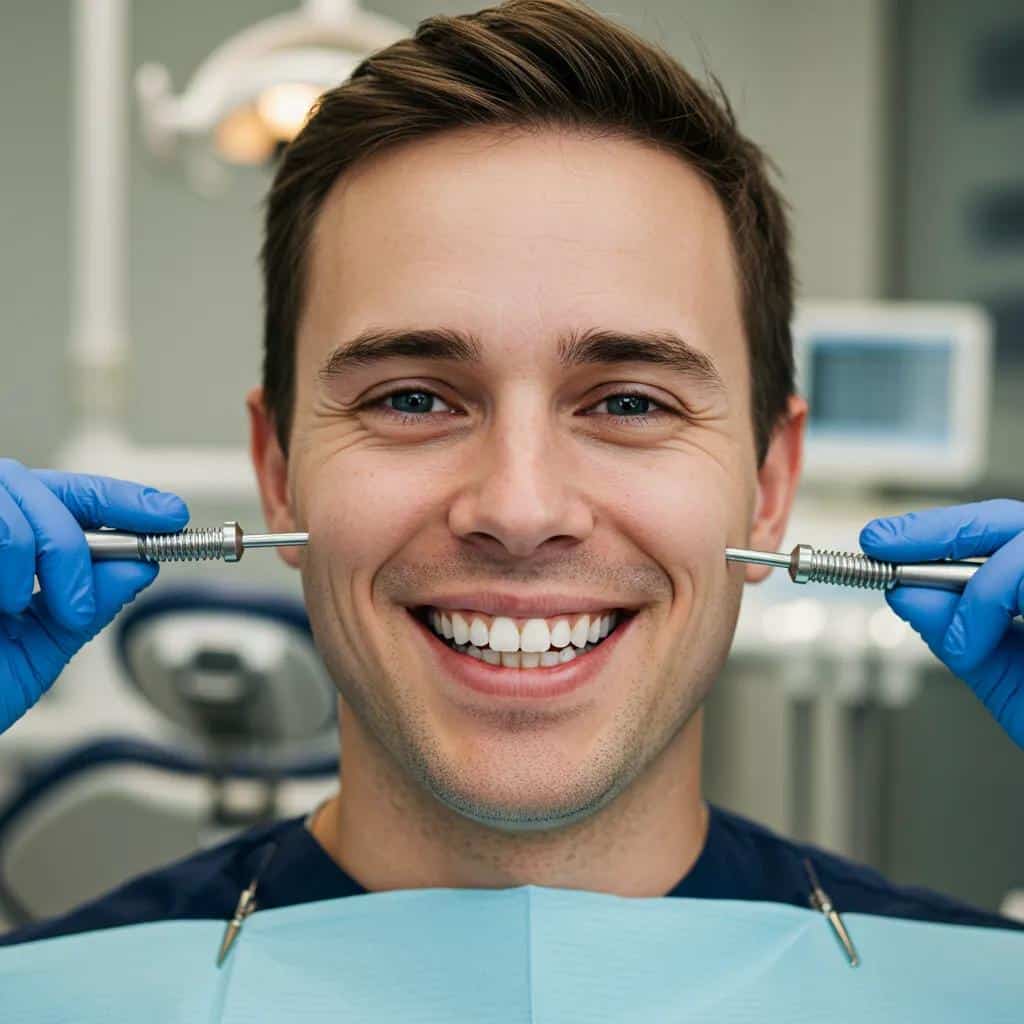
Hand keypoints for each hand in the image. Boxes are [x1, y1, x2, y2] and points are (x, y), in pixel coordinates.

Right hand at [0, 459, 187, 732]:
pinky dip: (3, 574)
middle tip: (73, 607)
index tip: (171, 515)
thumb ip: (89, 602)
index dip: (126, 499)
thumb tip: (142, 566)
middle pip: (48, 491)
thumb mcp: (40, 645)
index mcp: (11, 539)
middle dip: (76, 548)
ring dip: (38, 563)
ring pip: (14, 511)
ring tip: (11, 609)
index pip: (77, 495)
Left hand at [860, 500, 1023, 747]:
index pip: (1001, 533)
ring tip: (962, 644)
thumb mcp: (1002, 674)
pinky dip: (989, 604)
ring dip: (972, 593)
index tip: (881, 540)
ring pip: (1018, 548)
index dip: (939, 530)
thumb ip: (956, 633)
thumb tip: (905, 593)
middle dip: (936, 530)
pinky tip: (977, 638)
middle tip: (880, 544)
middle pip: (1010, 520)